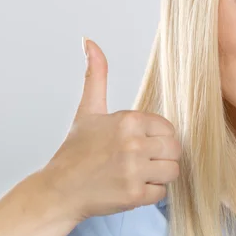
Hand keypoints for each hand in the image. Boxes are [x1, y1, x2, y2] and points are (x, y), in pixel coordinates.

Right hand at [40, 38, 180, 221]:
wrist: (59, 190)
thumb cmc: (75, 151)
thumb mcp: (88, 110)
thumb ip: (95, 75)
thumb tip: (89, 40)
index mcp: (128, 119)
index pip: (168, 128)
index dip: (156, 138)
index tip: (137, 145)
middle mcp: (133, 143)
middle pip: (175, 150)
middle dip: (161, 157)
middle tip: (139, 162)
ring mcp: (134, 170)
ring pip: (173, 171)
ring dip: (157, 176)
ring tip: (135, 175)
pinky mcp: (135, 195)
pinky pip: (162, 193)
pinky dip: (149, 194)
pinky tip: (129, 189)